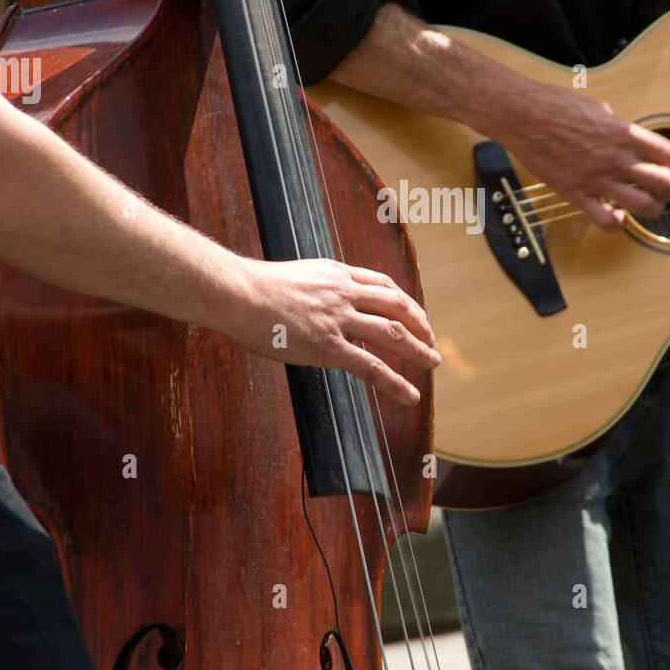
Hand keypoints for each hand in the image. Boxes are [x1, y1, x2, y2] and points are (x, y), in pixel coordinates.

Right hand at [228, 258, 440, 406]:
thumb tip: (319, 304)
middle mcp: (345, 293)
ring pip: (393, 334)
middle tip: (432, 340)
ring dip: (418, 351)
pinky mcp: (328, 346)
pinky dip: (395, 382)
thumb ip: (316, 289)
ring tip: (433, 364)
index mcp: (336, 274)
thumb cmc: (253, 288)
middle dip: (421, 324)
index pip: (383, 285)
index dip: (404, 301)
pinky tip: (409, 395)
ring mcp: (339, 319)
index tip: (414, 314)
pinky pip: (371, 366)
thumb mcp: (296, 277)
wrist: (237, 293)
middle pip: (398, 306)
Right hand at [508, 82, 669, 231]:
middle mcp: (615, 158)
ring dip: (652, 208)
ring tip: (646, 203)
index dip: (666, 158)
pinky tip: (616, 214)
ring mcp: (596, 179)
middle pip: (664, 183)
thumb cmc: (555, 105)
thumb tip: (624, 135)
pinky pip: (606, 221)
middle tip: (666, 187)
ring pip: (643, 206)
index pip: (667, 154)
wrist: (522, 117)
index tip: (659, 159)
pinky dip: (617, 222)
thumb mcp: (597, 107)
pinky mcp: (576, 194)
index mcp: (623, 133)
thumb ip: (617, 126)